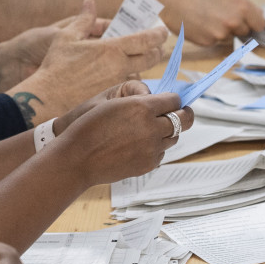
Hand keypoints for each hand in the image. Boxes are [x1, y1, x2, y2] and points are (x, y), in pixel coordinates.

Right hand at [7, 0, 168, 123]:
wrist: (49, 96)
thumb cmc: (56, 65)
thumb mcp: (67, 36)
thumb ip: (83, 20)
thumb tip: (89, 2)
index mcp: (112, 49)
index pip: (145, 40)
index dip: (158, 35)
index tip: (164, 31)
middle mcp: (119, 67)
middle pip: (151, 59)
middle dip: (158, 51)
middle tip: (158, 47)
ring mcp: (118, 84)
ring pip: (142, 74)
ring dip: (145, 68)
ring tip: (143, 63)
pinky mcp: (114, 97)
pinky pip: (129, 88)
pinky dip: (133, 82)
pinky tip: (128, 81)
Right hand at [51, 91, 192, 186]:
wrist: (79, 158)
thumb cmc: (91, 126)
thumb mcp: (115, 103)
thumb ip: (142, 102)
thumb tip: (164, 103)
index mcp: (142, 107)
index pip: (174, 100)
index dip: (175, 99)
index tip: (175, 101)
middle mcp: (152, 128)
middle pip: (184, 120)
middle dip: (185, 114)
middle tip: (184, 112)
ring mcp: (152, 148)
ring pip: (175, 138)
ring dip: (169, 132)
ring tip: (156, 129)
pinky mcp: (149, 163)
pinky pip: (162, 153)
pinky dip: (156, 148)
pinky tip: (141, 145)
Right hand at [154, 0, 264, 44]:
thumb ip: (239, 6)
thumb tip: (252, 16)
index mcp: (242, 5)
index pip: (260, 24)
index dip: (253, 23)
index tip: (250, 24)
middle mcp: (234, 21)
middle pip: (244, 32)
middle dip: (236, 27)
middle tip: (219, 16)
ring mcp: (221, 33)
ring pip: (228, 37)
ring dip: (220, 31)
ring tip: (205, 17)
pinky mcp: (208, 42)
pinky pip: (213, 41)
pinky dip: (207, 35)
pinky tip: (197, 23)